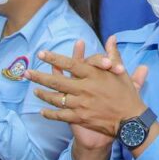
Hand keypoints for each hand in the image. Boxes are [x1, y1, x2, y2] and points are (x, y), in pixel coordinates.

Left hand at [25, 34, 148, 139]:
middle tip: (27, 73)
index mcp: (94, 75)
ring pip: (56, 99)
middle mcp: (85, 89)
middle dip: (40, 77)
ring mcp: (81, 105)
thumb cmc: (127, 95)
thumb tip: (111, 38)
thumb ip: (113, 55)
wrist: (131, 120)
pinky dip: (50, 113)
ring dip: (43, 94)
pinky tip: (42, 111)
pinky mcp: (80, 118)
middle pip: (57, 82)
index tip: (42, 54)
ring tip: (34, 90)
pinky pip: (61, 115)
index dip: (55, 58)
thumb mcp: (121, 73)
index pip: (70, 64)